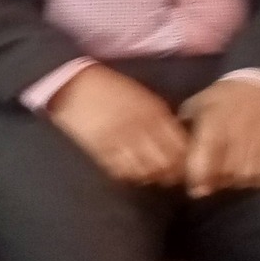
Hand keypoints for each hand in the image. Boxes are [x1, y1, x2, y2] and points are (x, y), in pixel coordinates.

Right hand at [45, 65, 188, 186]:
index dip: (185, 160)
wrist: (74, 84)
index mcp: (153, 112)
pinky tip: (129, 171)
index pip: (180, 146)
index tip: (184, 165)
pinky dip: (128, 175)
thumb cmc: (111, 88)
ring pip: (144, 172)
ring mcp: (120, 141)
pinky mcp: (101, 151)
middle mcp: (140, 128)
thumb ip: (160, 118)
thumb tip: (177, 139)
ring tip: (149, 175)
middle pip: (165, 163)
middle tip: (169, 176)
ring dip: (149, 176)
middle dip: (170, 173)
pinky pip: (121, 172)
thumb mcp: (143, 96)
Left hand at [181, 80, 259, 199]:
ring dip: (236, 180)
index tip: (195, 187)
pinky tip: (251, 168)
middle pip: (225, 175)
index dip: (198, 179)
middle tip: (213, 178)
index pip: (203, 162)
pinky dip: (257, 177)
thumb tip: (175, 151)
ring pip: (245, 178)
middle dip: (216, 180)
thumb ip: (187, 126)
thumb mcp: (201, 103)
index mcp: (215, 124)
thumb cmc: (228, 95)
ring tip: (232, 172)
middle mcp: (237, 135)